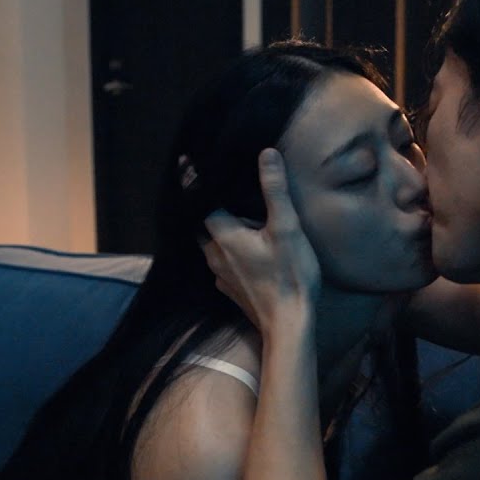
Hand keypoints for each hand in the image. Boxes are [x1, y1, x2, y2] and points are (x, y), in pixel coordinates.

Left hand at [201, 149, 320, 337]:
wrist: (288, 324)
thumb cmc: (290, 275)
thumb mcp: (287, 228)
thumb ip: (274, 191)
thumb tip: (265, 154)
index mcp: (224, 235)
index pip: (201, 202)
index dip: (198, 184)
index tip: (189, 165)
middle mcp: (214, 254)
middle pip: (202, 223)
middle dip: (208, 207)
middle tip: (220, 192)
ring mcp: (220, 275)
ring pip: (210, 245)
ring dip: (218, 230)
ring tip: (235, 218)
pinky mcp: (230, 289)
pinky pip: (220, 263)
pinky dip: (226, 251)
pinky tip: (243, 250)